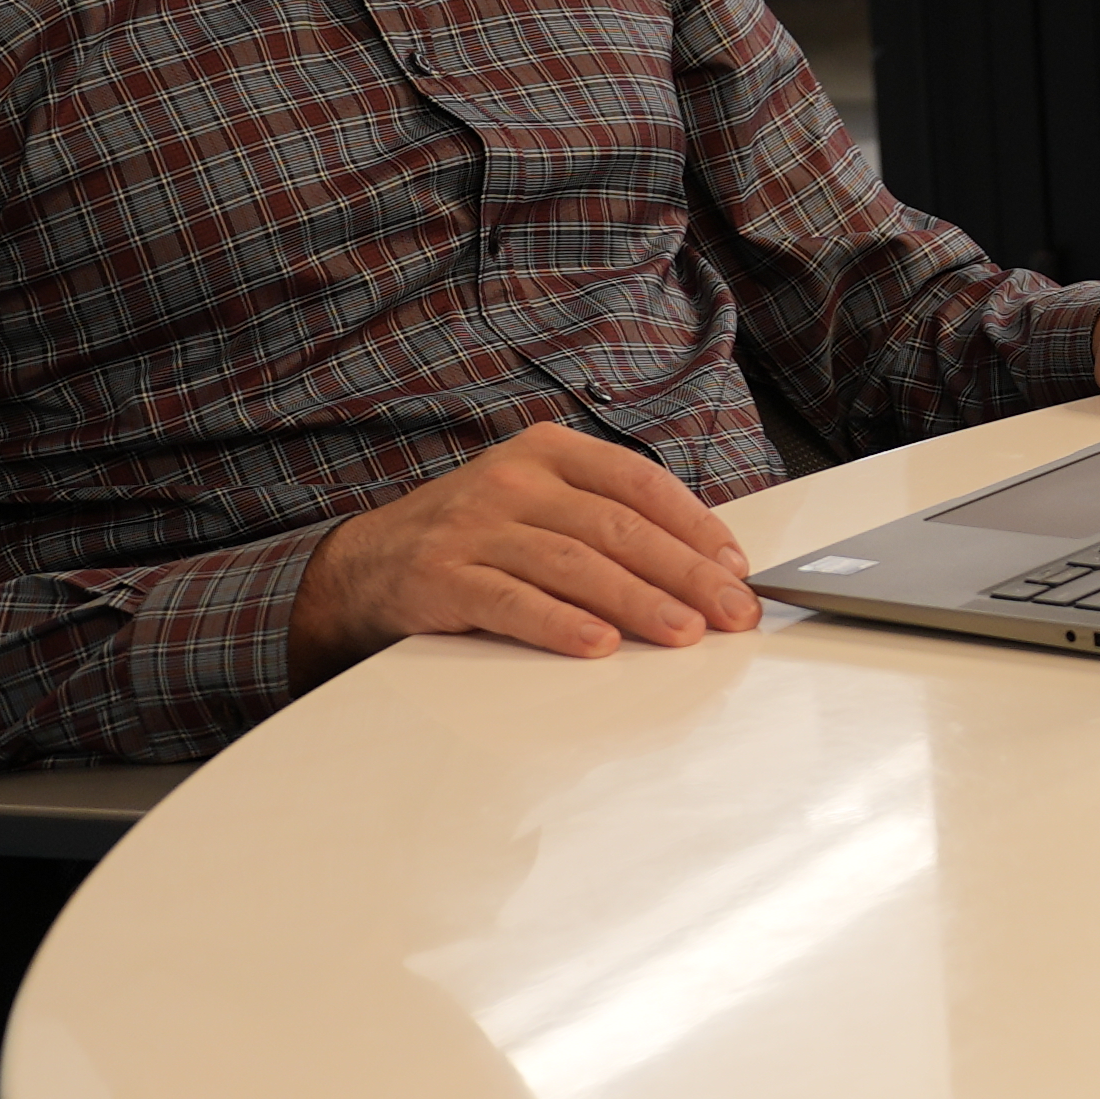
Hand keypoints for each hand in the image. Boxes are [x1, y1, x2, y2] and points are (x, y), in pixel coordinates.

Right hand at [289, 422, 758, 674]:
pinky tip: (600, 644)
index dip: (695, 526)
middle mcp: (512, 481)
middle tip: (732, 611)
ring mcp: (474, 527)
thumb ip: (605, 519)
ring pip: (574, 564)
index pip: (639, 483)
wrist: (363, 564)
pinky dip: (560, 624)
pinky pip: (512, 602)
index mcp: (548, 453)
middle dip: (685, 573)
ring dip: (638, 602)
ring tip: (685, 632)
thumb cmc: (472, 536)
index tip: (736, 568)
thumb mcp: (537, 502)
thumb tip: (702, 563)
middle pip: (617, 528)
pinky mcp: (442, 578)